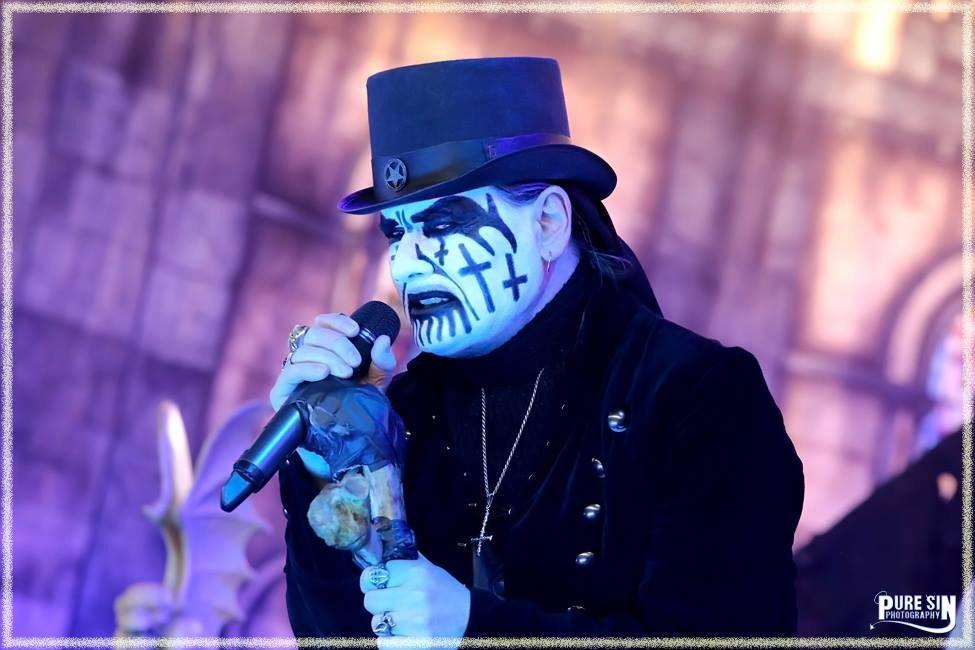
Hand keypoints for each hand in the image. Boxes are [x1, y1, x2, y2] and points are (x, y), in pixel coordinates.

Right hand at [269, 312, 397, 410]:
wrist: (345, 441)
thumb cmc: (358, 407)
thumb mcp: (377, 383)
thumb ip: (382, 362)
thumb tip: (382, 340)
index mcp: (326, 350)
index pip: (323, 324)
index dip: (336, 322)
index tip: (355, 331)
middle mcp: (307, 357)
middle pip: (314, 334)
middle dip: (337, 344)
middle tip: (355, 362)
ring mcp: (293, 373)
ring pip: (303, 350)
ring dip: (328, 357)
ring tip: (346, 373)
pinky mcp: (282, 391)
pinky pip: (291, 371)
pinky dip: (308, 367)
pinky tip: (324, 372)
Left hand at [359, 554, 469, 643]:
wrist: (471, 619)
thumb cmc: (447, 593)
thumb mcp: (431, 570)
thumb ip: (406, 561)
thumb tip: (381, 553)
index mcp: (417, 573)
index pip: (374, 574)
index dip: (374, 580)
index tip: (381, 585)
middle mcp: (415, 595)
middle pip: (370, 600)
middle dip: (378, 602)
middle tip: (391, 604)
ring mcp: (415, 621)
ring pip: (376, 623)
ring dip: (385, 623)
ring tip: (402, 620)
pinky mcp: (417, 643)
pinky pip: (384, 642)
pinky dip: (390, 640)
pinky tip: (404, 634)